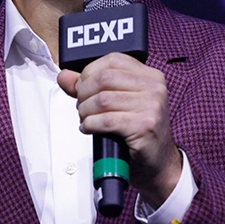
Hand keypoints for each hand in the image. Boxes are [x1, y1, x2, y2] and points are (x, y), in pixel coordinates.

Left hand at [57, 53, 181, 205]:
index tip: (82, 86)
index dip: (89, 72)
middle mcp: (154, 88)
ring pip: (102, 100)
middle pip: (104, 79)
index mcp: (151, 76)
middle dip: (84, 93)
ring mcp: (151, 107)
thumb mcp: (119, 103)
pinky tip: (90, 129)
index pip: (113, 60)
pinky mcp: (144, 127)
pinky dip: (90, 125)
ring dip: (85, 112)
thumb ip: (91, 87)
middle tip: (82, 106)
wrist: (158, 163)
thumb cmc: (139, 132)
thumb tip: (65, 76)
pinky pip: (106, 120)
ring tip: (86, 119)